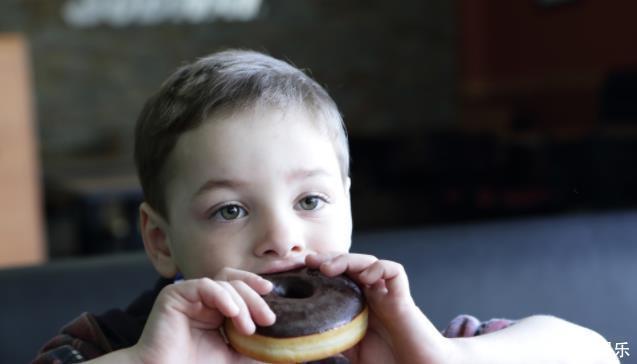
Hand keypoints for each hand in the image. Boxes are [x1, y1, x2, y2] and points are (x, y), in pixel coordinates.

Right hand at [129, 269, 274, 363]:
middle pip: (235, 282)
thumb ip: (256, 348)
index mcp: (216, 307)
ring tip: (248, 328)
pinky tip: (232, 312)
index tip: (274, 301)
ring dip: (242, 303)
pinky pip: (205, 286)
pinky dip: (222, 296)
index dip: (257, 289)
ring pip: (224, 283)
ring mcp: (189, 294)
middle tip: (268, 319)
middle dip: (255, 299)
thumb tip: (286, 348)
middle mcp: (203, 297)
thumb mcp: (234, 356)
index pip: (240, 286)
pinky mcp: (175, 294)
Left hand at [306, 253, 451, 363]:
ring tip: (328, 268)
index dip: (321, 267)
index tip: (301, 268)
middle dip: (330, 258)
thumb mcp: (350, 352)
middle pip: (351, 263)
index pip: (339, 275)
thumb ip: (332, 344)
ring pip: (369, 261)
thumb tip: (300, 345)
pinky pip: (394, 271)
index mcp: (359, 303)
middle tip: (310, 261)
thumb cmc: (389, 362)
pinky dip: (379, 268)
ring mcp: (388, 294)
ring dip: (347, 260)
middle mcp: (373, 294)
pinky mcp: (403, 298)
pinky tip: (367, 278)